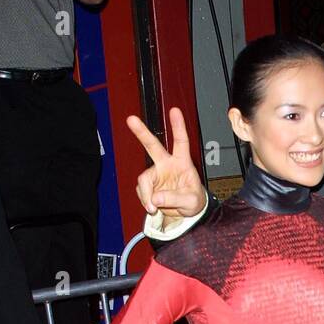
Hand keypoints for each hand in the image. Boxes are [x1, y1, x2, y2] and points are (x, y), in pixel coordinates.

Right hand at [129, 107, 207, 223]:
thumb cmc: (193, 202)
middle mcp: (167, 164)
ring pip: (143, 180)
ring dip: (146, 195)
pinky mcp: (149, 185)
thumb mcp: (191, 202)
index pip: (181, 142)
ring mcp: (156, 174)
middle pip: (152, 146)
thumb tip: (154, 199)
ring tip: (154, 208)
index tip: (174, 110)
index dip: (178, 127)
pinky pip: (142, 191)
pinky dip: (145, 201)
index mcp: (182, 162)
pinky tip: (152, 207)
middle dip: (141, 133)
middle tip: (130, 119)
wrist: (186, 213)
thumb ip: (175, 199)